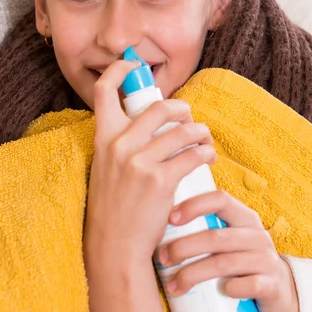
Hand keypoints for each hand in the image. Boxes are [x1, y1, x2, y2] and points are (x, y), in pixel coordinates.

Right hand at [84, 60, 217, 262]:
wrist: (113, 246)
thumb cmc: (112, 208)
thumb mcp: (105, 168)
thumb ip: (119, 144)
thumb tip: (148, 125)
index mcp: (102, 138)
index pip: (103, 90)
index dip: (120, 69)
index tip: (135, 66)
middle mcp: (119, 145)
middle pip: (160, 107)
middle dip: (182, 109)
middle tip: (189, 119)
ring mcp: (140, 162)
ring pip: (183, 130)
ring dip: (201, 132)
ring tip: (205, 141)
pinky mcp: (161, 180)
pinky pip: (194, 155)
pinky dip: (206, 153)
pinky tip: (209, 158)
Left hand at [157, 190, 300, 311]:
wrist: (277, 293)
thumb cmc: (238, 262)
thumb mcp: (227, 240)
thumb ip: (204, 227)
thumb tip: (153, 221)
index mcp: (244, 217)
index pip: (220, 199)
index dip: (194, 205)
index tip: (170, 218)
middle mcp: (257, 235)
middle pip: (216, 236)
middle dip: (183, 247)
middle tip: (162, 259)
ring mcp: (266, 260)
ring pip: (226, 263)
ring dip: (194, 274)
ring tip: (173, 286)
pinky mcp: (272, 285)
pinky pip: (250, 285)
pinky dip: (232, 289)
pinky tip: (220, 292)